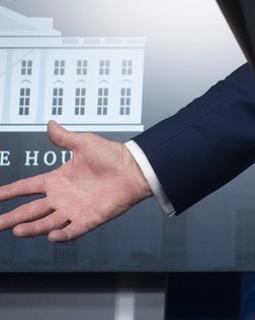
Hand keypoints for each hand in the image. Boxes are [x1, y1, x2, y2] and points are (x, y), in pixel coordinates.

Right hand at [0, 121, 151, 241]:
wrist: (137, 168)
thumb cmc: (114, 155)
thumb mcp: (85, 143)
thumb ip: (64, 138)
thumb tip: (50, 123)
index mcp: (57, 179)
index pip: (26, 187)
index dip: (8, 192)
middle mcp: (62, 197)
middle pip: (30, 210)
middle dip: (12, 218)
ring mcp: (74, 209)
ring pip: (47, 223)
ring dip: (32, 228)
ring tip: (17, 230)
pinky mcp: (89, 219)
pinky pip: (73, 231)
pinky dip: (63, 235)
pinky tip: (52, 236)